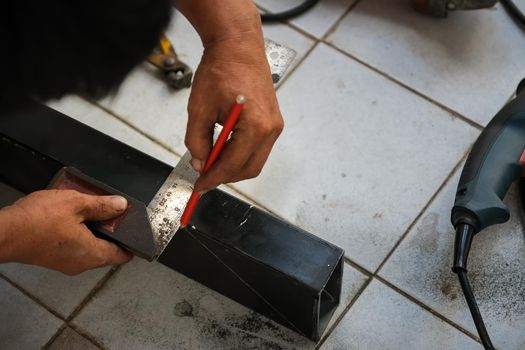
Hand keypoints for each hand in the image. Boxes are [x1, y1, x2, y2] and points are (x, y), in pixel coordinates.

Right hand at [0, 190, 132, 274]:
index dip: (131, 245)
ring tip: (91, 212)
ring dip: (93, 232)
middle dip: (111, 234)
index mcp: (91, 254)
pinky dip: (78, 235)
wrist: (2, 233)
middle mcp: (80, 264)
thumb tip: (121, 206)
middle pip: (106, 252)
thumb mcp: (76, 204)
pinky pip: (74, 248)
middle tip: (113, 215)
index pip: (121, 257)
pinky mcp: (52, 258)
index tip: (135, 234)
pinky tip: (72, 218)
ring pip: (89, 249)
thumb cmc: (36, 221)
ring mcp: (65, 263)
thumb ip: (102, 206)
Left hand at [185, 33, 283, 192]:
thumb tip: (200, 162)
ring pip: (254, 161)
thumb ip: (197, 140)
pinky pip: (258, 148)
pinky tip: (224, 147)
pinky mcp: (273, 122)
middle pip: (248, 169)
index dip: (213, 179)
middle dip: (225, 176)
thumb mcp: (199, 108)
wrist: (238, 47)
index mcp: (255, 126)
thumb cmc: (221, 70)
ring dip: (233, 166)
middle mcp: (271, 129)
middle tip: (204, 176)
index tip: (199, 187)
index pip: (233, 165)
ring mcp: (275, 126)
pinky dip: (240, 154)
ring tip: (211, 159)